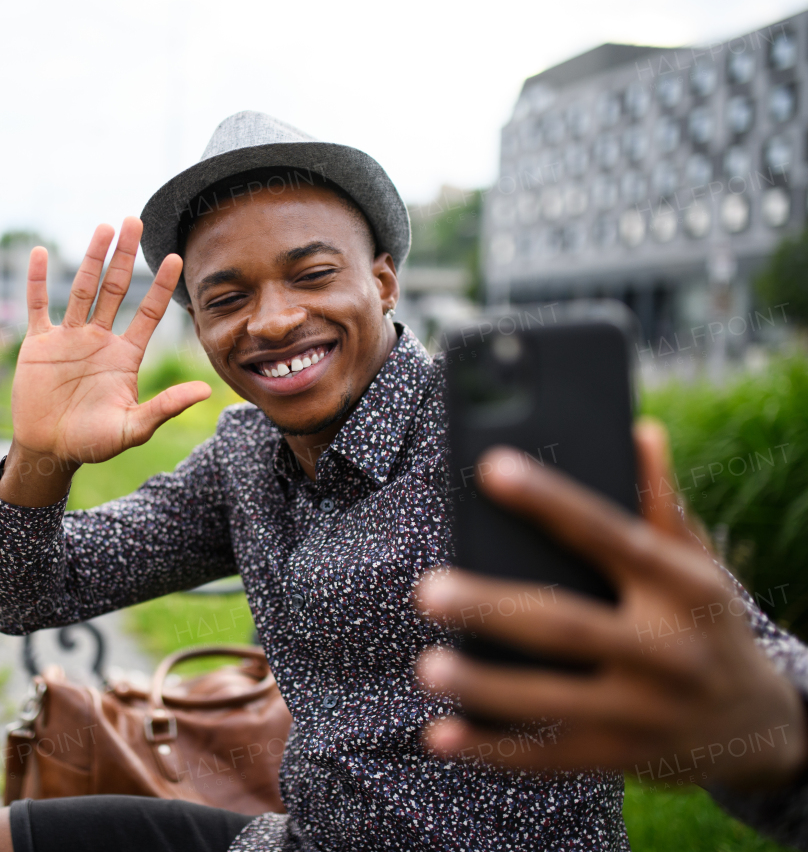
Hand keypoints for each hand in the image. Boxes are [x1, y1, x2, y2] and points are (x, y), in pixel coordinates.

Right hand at [0, 218, 210, 505]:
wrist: (50, 450)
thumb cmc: (93, 443)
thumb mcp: (133, 428)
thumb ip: (165, 407)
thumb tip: (206, 392)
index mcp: (125, 356)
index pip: (148, 313)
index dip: (160, 286)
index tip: (175, 257)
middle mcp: (99, 340)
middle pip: (115, 289)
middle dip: (125, 256)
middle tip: (135, 221)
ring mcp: (69, 338)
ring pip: (82, 289)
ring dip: (91, 258)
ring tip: (103, 227)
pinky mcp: (39, 344)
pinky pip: (38, 305)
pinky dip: (38, 280)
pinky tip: (41, 253)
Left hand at [414, 421, 807, 788]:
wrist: (761, 729)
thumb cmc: (709, 626)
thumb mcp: (699, 567)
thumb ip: (662, 505)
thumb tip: (639, 430)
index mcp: (682, 589)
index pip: (610, 535)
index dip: (551, 500)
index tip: (491, 467)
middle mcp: (667, 652)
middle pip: (568, 626)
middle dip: (493, 608)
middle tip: (427, 589)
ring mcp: (644, 713)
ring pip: (551, 701)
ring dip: (483, 686)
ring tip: (426, 666)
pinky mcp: (620, 758)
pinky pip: (546, 757)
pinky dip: (489, 749)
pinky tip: (439, 735)